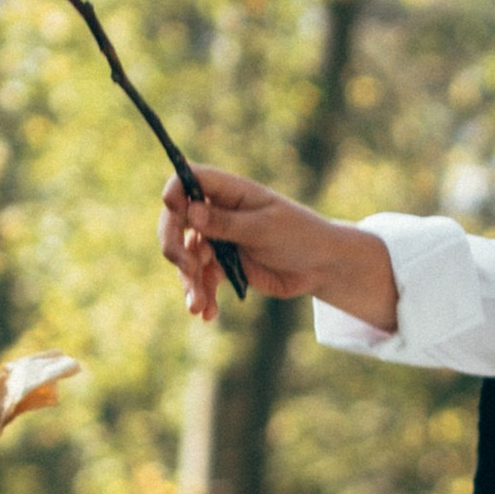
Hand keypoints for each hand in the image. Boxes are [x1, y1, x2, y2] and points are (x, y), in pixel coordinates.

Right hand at [159, 165, 398, 331]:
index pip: (189, 180)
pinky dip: (201, 296)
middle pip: (177, 220)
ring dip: (188, 281)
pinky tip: (207, 314)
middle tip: (185, 267)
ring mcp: (217, 239)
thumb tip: (190, 212)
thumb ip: (227, 223)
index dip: (175, 191)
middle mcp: (217, 212)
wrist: (320, 267)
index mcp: (229, 191)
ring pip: (186, 256)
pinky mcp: (222, 265)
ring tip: (197, 306)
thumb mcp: (265, 228)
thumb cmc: (299, 235)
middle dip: (174, 244)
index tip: (174, 209)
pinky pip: (201, 280)